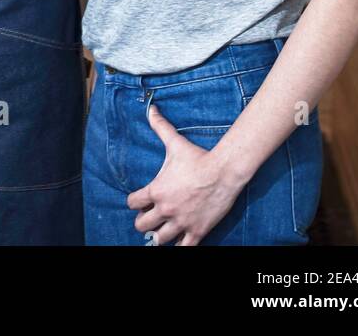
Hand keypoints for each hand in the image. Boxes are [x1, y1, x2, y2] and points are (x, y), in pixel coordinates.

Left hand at [127, 102, 244, 245]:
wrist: (224, 171)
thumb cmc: (198, 157)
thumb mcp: (175, 142)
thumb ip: (160, 126)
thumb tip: (151, 109)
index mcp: (156, 191)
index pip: (133, 203)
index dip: (135, 202)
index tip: (142, 200)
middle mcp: (166, 209)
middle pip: (142, 226)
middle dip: (144, 222)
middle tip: (151, 217)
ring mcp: (181, 223)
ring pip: (160, 240)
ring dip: (160, 236)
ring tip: (163, 230)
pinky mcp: (197, 232)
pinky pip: (183, 248)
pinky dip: (180, 246)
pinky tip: (180, 240)